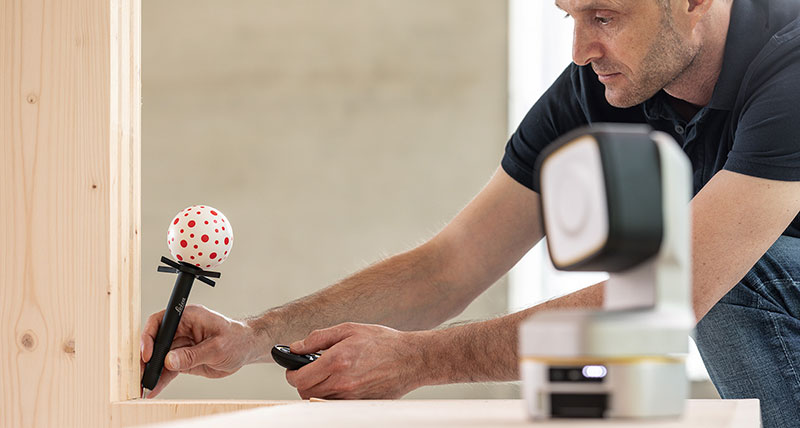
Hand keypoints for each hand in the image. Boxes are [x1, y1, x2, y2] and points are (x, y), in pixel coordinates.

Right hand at [140, 304, 258, 397]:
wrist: (246, 349)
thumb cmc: (237, 339)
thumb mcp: (217, 347)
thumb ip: (193, 355)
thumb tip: (170, 361)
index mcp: (188, 317)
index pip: (160, 322)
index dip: (149, 337)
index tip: (148, 355)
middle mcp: (181, 329)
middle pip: (155, 342)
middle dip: (146, 359)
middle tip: (140, 374)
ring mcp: (181, 344)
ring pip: (160, 358)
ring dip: (152, 372)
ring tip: (144, 387)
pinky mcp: (183, 358)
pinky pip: (168, 369)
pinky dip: (161, 379)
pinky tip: (154, 389)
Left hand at [286, 322, 424, 398]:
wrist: (411, 359)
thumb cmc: (383, 342)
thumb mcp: (348, 329)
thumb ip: (318, 338)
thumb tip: (296, 347)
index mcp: (336, 361)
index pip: (298, 378)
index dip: (291, 373)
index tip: (294, 368)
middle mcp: (342, 383)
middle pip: (305, 393)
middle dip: (302, 382)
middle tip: (310, 370)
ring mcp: (351, 397)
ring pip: (319, 400)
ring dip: (317, 389)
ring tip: (329, 374)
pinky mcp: (359, 404)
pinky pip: (336, 404)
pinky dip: (333, 395)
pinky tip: (342, 382)